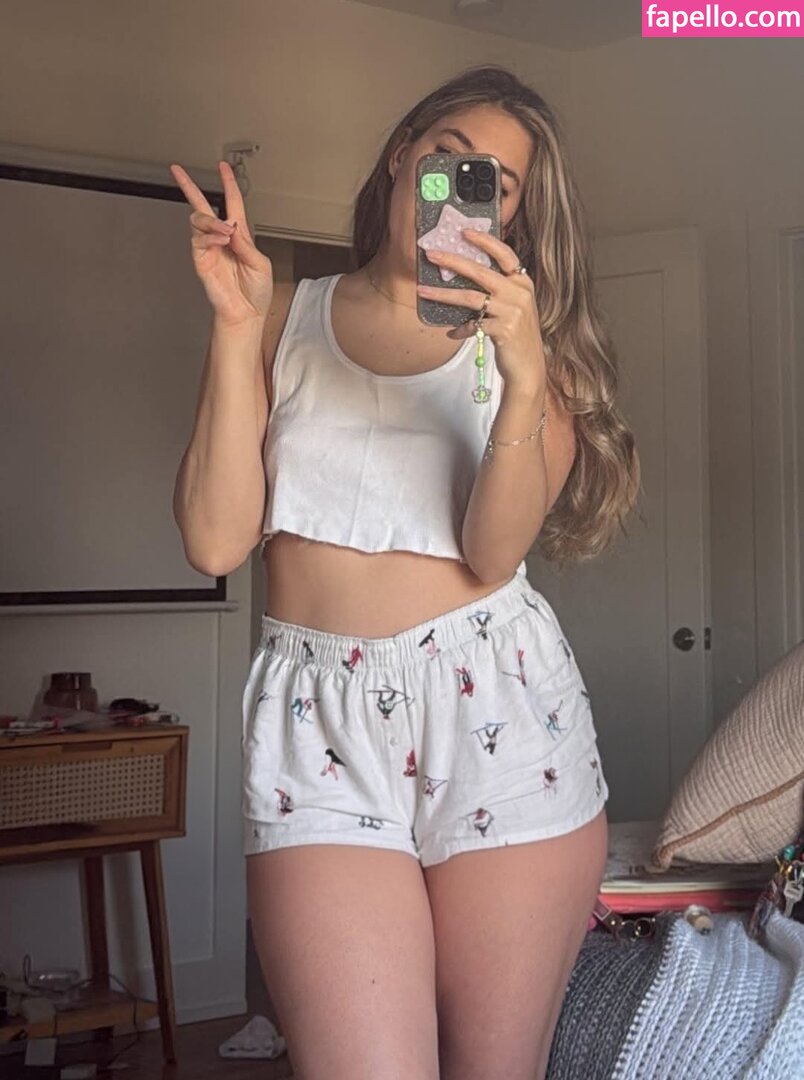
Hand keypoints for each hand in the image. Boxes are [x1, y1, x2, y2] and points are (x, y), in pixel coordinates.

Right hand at [170, 160, 272, 327]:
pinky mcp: (201, 260)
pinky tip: (222, 241)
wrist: (246, 314)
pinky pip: (199, 240)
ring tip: (225, 231)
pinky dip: (210, 236)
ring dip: (211, 221)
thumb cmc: (256, 292)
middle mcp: (222, 239)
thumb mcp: (261, 264)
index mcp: (239, 236)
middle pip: (202, 206)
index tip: (223, 167)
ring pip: (198, 220)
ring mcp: (209, 249)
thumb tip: (232, 226)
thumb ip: (246, 244)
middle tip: (181, 173)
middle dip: (190, 188)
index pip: (232, 203)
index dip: (228, 183)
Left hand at [417, 230, 545, 395]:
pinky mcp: (503, 330)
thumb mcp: (514, 307)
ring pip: (470, 297)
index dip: (484, 241)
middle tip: (431, 255)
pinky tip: (452, 333)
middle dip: (452, 261)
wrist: (529, 367)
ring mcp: (512, 311)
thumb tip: (465, 276)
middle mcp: (519, 293)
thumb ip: (498, 291)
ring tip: (423, 291)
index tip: (464, 232)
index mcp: (523, 282)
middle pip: (480, 271)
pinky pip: (472, 324)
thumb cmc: (517, 335)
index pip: (504, 254)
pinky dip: (460, 328)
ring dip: (443, 294)